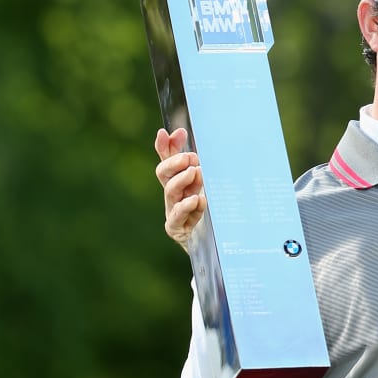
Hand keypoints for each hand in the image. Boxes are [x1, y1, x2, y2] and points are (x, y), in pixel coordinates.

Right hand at [154, 128, 206, 251]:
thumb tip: (190, 137)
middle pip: (163, 173)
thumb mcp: (208, 187)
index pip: (167, 159)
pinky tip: (198, 199)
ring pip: (170, 192)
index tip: (170, 132)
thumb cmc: (211, 212)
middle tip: (191, 158)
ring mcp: (173, 211)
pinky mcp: (177, 229)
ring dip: (182, 180)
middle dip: (174, 162)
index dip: (165, 146)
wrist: (214, 244)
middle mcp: (173, 194)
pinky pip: (177, 217)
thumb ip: (199, 165)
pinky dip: (188, 207)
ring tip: (196, 172)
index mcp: (179, 180)